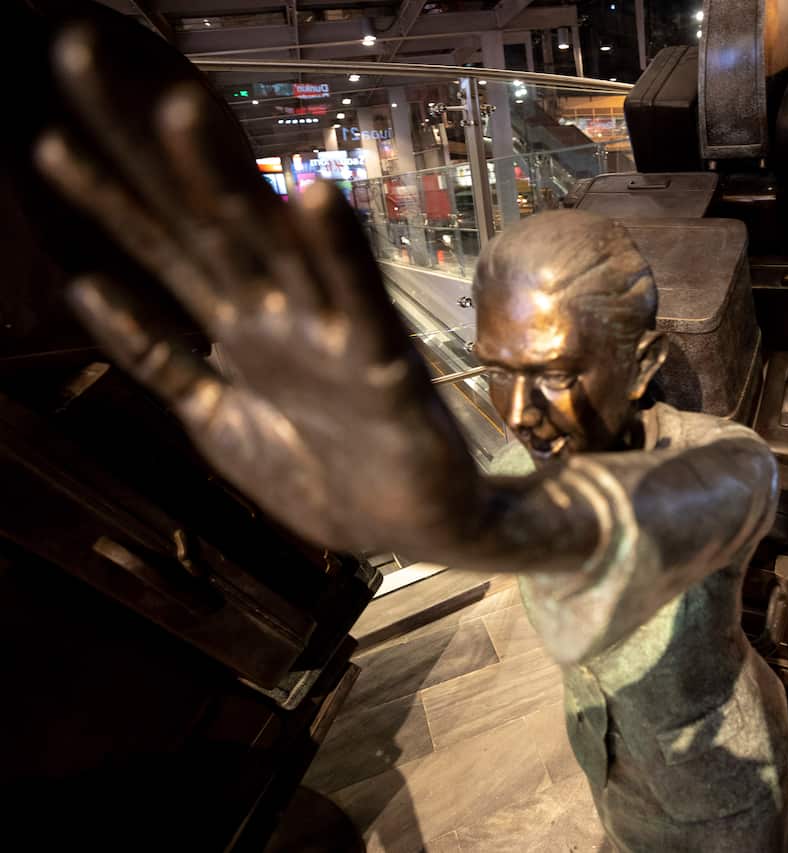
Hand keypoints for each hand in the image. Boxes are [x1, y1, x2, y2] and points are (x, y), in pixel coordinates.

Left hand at [34, 24, 477, 553]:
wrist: (405, 533)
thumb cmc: (319, 478)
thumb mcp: (211, 419)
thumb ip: (157, 358)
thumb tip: (86, 290)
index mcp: (235, 324)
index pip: (159, 245)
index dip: (104, 192)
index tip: (48, 138)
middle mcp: (273, 311)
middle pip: (197, 216)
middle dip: (138, 146)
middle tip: (79, 58)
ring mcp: (325, 331)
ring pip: (268, 245)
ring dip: (223, 182)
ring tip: (177, 111)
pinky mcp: (382, 364)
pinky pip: (358, 302)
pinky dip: (337, 254)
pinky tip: (314, 199)